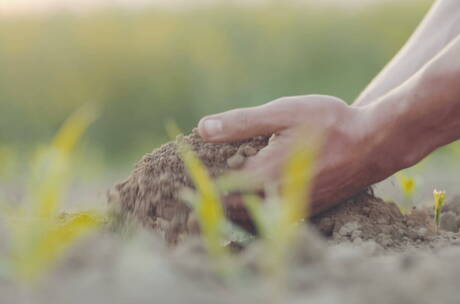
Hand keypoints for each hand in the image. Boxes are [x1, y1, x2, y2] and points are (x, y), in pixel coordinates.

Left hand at [198, 95, 391, 213]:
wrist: (376, 143)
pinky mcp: (307, 207)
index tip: (187, 180)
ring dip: (235, 207)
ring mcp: (293, 206)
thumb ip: (241, 123)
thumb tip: (203, 128)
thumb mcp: (283, 114)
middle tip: (197, 188)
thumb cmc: (331, 123)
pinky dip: (257, 208)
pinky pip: (273, 216)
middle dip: (214, 201)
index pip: (218, 193)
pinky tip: (255, 191)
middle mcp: (275, 198)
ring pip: (253, 217)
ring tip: (222, 191)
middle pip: (232, 210)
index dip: (200, 188)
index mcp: (263, 176)